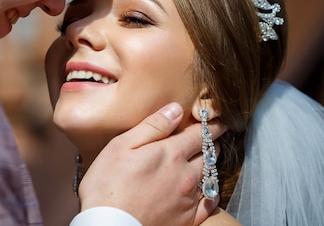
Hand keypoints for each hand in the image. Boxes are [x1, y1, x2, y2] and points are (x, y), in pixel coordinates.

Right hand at [78, 103, 226, 225]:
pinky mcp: (187, 219)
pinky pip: (209, 204)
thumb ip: (152, 126)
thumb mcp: (122, 145)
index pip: (200, 134)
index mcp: (171, 153)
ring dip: (211, 164)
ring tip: (207, 157)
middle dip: (211, 142)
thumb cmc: (108, 185)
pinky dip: (211, 193)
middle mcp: (186, 175)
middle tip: (211, 136)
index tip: (215, 120)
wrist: (109, 225)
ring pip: (210, 176)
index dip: (210, 125)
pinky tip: (207, 190)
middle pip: (209, 153)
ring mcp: (188, 199)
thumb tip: (175, 109)